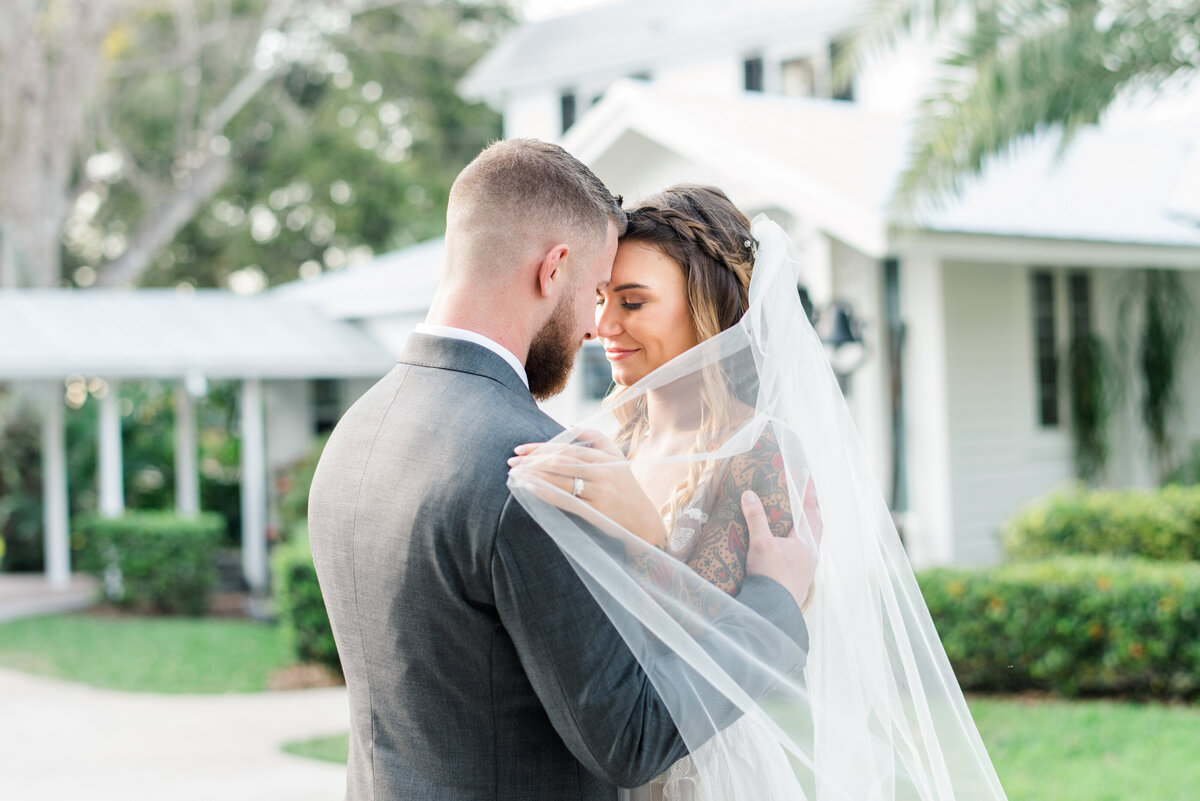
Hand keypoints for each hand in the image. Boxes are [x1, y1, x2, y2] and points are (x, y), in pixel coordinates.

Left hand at [508, 429, 668, 547]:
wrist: (642, 519)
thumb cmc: (625, 485)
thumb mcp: (615, 457)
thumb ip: (595, 438)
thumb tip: (570, 425)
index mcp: (604, 457)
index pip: (566, 449)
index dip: (541, 448)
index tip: (519, 449)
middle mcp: (602, 472)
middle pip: (561, 463)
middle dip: (533, 461)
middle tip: (511, 462)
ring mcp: (599, 492)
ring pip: (562, 480)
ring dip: (535, 476)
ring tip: (515, 475)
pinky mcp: (596, 511)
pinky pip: (566, 500)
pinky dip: (546, 493)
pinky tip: (529, 489)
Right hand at [742, 490, 818, 606]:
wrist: (774, 609)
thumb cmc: (770, 576)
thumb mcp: (760, 543)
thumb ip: (756, 518)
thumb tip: (749, 495)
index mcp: (806, 541)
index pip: (810, 509)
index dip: (808, 492)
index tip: (807, 476)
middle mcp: (812, 552)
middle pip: (815, 524)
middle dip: (810, 509)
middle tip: (804, 496)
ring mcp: (808, 566)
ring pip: (811, 539)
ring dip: (806, 526)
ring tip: (797, 518)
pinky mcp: (802, 576)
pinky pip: (805, 551)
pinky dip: (800, 541)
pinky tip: (790, 545)